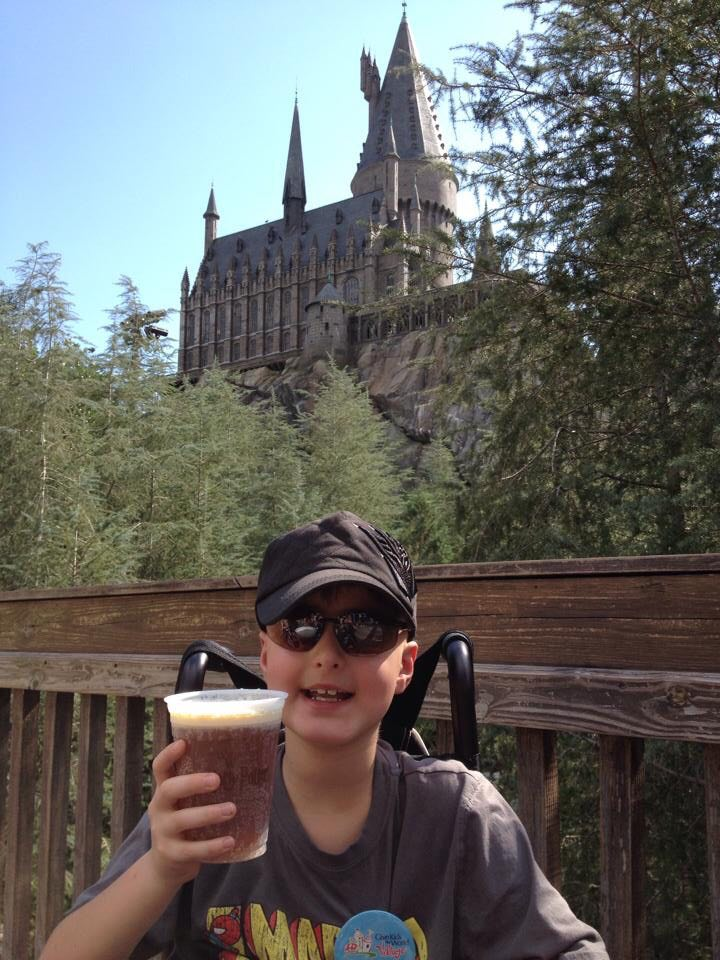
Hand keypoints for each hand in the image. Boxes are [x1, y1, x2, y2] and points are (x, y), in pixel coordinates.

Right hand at [146, 739, 235, 886]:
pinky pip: (192, 849)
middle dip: (192, 783)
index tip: (183, 743)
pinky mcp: (171, 853)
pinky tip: (230, 841)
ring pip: (182, 820)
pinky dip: (212, 846)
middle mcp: (159, 808)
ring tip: (232, 809)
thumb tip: (243, 762)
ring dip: (208, 814)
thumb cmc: (186, 823)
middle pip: (169, 789)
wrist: (167, 864)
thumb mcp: (186, 803)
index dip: (168, 754)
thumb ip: (201, 788)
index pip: (160, 768)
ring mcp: (163, 831)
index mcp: (164, 791)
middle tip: (217, 780)